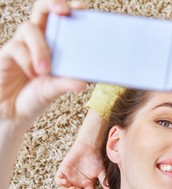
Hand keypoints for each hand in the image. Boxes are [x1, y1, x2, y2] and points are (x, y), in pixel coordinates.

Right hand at [0, 0, 85, 126]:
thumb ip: (67, 83)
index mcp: (54, 44)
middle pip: (42, 10)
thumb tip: (83, 82)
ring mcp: (22, 45)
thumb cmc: (35, 97)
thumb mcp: (55, 90)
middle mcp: (38, 40)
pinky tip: (33, 76)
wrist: (12, 114)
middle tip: (64, 12)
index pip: (61, 20)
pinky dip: (28, 61)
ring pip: (29, 29)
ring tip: (45, 71)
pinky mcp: (7, 53)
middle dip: (53, 5)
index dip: (70, 9)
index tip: (83, 9)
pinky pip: (17, 48)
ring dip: (41, 48)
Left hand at [56, 139, 105, 188]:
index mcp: (87, 184)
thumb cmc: (96, 159)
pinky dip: (61, 183)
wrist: (88, 147)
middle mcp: (78, 183)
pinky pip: (58, 180)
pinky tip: (66, 182)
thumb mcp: (101, 172)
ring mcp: (70, 178)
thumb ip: (104, 181)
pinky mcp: (63, 171)